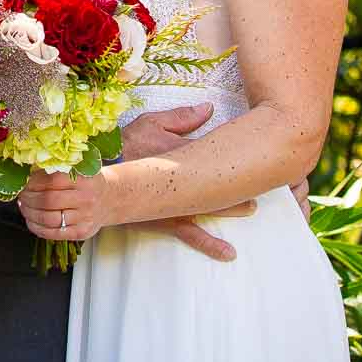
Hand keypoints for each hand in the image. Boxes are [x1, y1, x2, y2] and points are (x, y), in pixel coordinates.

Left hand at [18, 169, 107, 244]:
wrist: (111, 199)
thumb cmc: (89, 182)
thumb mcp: (78, 169)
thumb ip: (56, 170)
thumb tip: (27, 172)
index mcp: (83, 179)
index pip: (52, 181)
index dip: (32, 183)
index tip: (23, 182)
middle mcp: (86, 198)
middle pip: (48, 201)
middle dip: (28, 198)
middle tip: (21, 195)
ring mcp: (84, 218)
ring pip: (49, 219)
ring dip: (30, 213)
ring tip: (24, 207)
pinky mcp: (82, 233)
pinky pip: (54, 234)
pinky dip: (37, 228)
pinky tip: (31, 221)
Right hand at [106, 105, 252, 258]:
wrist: (98, 177)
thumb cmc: (123, 146)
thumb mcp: (150, 122)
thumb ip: (182, 117)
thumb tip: (209, 108)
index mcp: (185, 152)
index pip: (219, 150)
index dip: (238, 148)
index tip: (256, 147)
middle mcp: (187, 180)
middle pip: (223, 180)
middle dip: (243, 180)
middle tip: (263, 180)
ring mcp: (180, 203)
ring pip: (216, 207)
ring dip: (235, 207)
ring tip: (252, 207)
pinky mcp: (169, 220)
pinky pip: (193, 235)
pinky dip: (211, 244)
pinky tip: (229, 253)